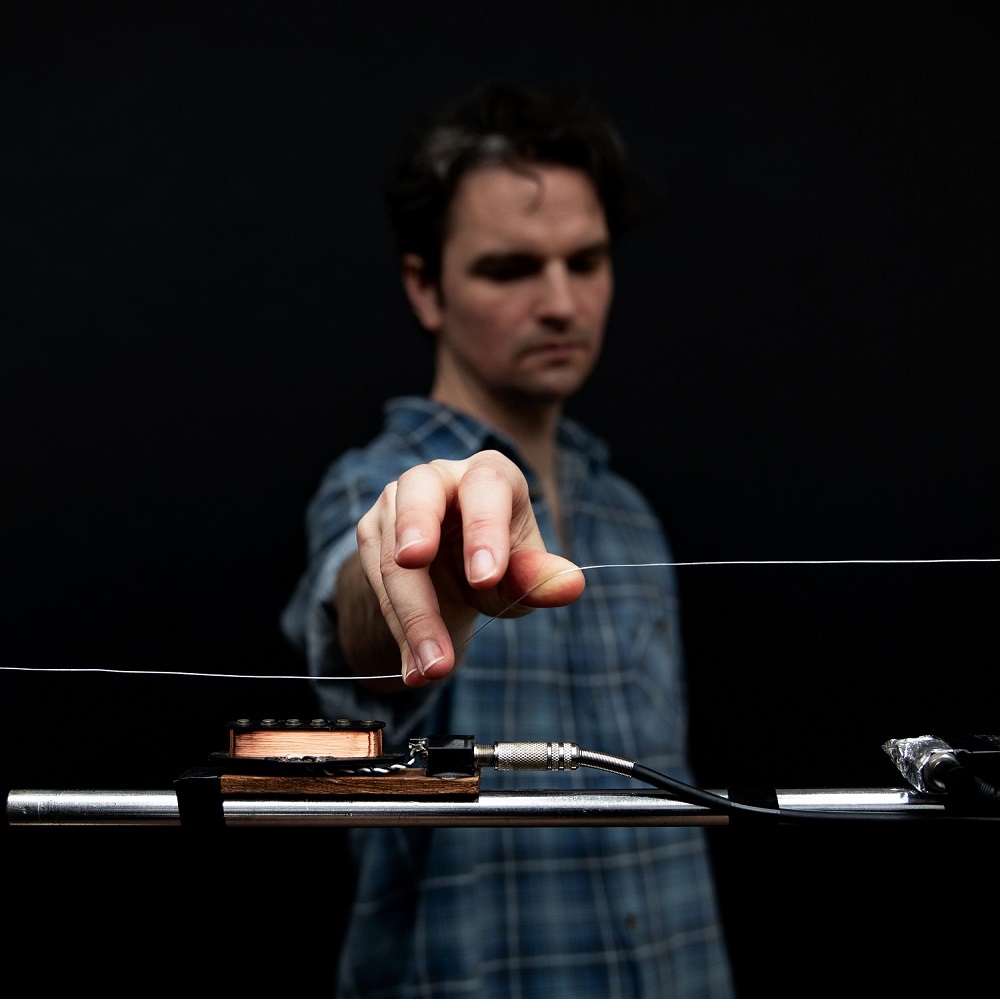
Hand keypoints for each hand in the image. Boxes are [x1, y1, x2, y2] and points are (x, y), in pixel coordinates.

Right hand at [356, 449, 584, 685]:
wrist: (449, 577)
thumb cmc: (497, 563)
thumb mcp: (522, 573)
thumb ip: (541, 577)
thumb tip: (571, 585)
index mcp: (488, 475)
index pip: (485, 486)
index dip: (484, 528)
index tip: (486, 577)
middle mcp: (436, 478)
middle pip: (419, 493)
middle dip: (416, 527)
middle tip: (414, 561)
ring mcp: (395, 503)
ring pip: (393, 555)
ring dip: (412, 615)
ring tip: (434, 666)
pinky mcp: (371, 534)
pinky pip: (377, 585)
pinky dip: (399, 632)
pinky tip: (416, 668)